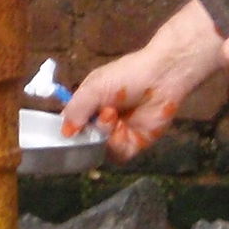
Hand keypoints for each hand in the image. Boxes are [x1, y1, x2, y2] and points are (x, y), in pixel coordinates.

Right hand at [61, 44, 202, 163]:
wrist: (163, 77)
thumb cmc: (127, 74)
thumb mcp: (94, 86)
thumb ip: (76, 108)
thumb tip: (65, 132)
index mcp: (91, 103)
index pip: (72, 121)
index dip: (68, 127)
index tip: (66, 130)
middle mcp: (102, 120)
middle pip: (85, 138)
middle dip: (87, 131)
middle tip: (93, 118)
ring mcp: (118, 133)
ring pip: (100, 148)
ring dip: (103, 135)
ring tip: (111, 116)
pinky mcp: (135, 143)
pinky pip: (118, 154)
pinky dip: (117, 146)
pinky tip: (121, 130)